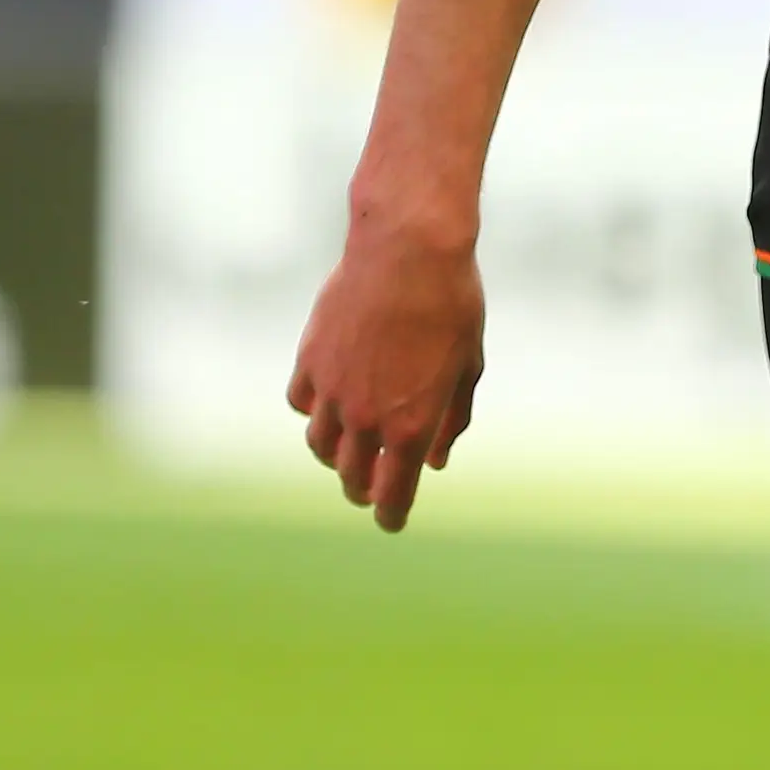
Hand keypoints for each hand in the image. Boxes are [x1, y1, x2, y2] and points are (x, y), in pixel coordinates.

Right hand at [286, 216, 484, 532]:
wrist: (408, 249)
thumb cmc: (451, 303)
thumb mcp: (467, 365)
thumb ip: (451, 419)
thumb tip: (437, 461)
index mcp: (411, 426)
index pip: (393, 496)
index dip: (392, 516)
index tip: (393, 521)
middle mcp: (366, 418)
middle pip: (352, 478)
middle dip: (363, 490)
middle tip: (371, 489)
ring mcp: (332, 390)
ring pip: (320, 446)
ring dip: (335, 456)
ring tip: (348, 449)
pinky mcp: (310, 360)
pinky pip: (302, 403)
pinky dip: (314, 410)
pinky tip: (328, 402)